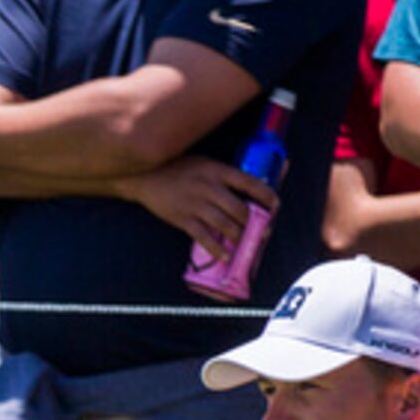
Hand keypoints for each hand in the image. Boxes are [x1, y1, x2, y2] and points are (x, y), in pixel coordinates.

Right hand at [120, 156, 277, 261]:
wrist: (144, 176)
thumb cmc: (178, 168)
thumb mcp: (204, 163)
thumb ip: (225, 175)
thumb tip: (252, 182)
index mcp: (216, 170)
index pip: (249, 183)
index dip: (266, 196)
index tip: (275, 206)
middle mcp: (208, 186)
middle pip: (239, 209)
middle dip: (254, 224)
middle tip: (262, 232)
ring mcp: (195, 203)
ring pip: (225, 225)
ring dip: (239, 237)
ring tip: (245, 243)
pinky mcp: (182, 218)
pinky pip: (204, 237)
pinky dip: (217, 249)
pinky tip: (226, 256)